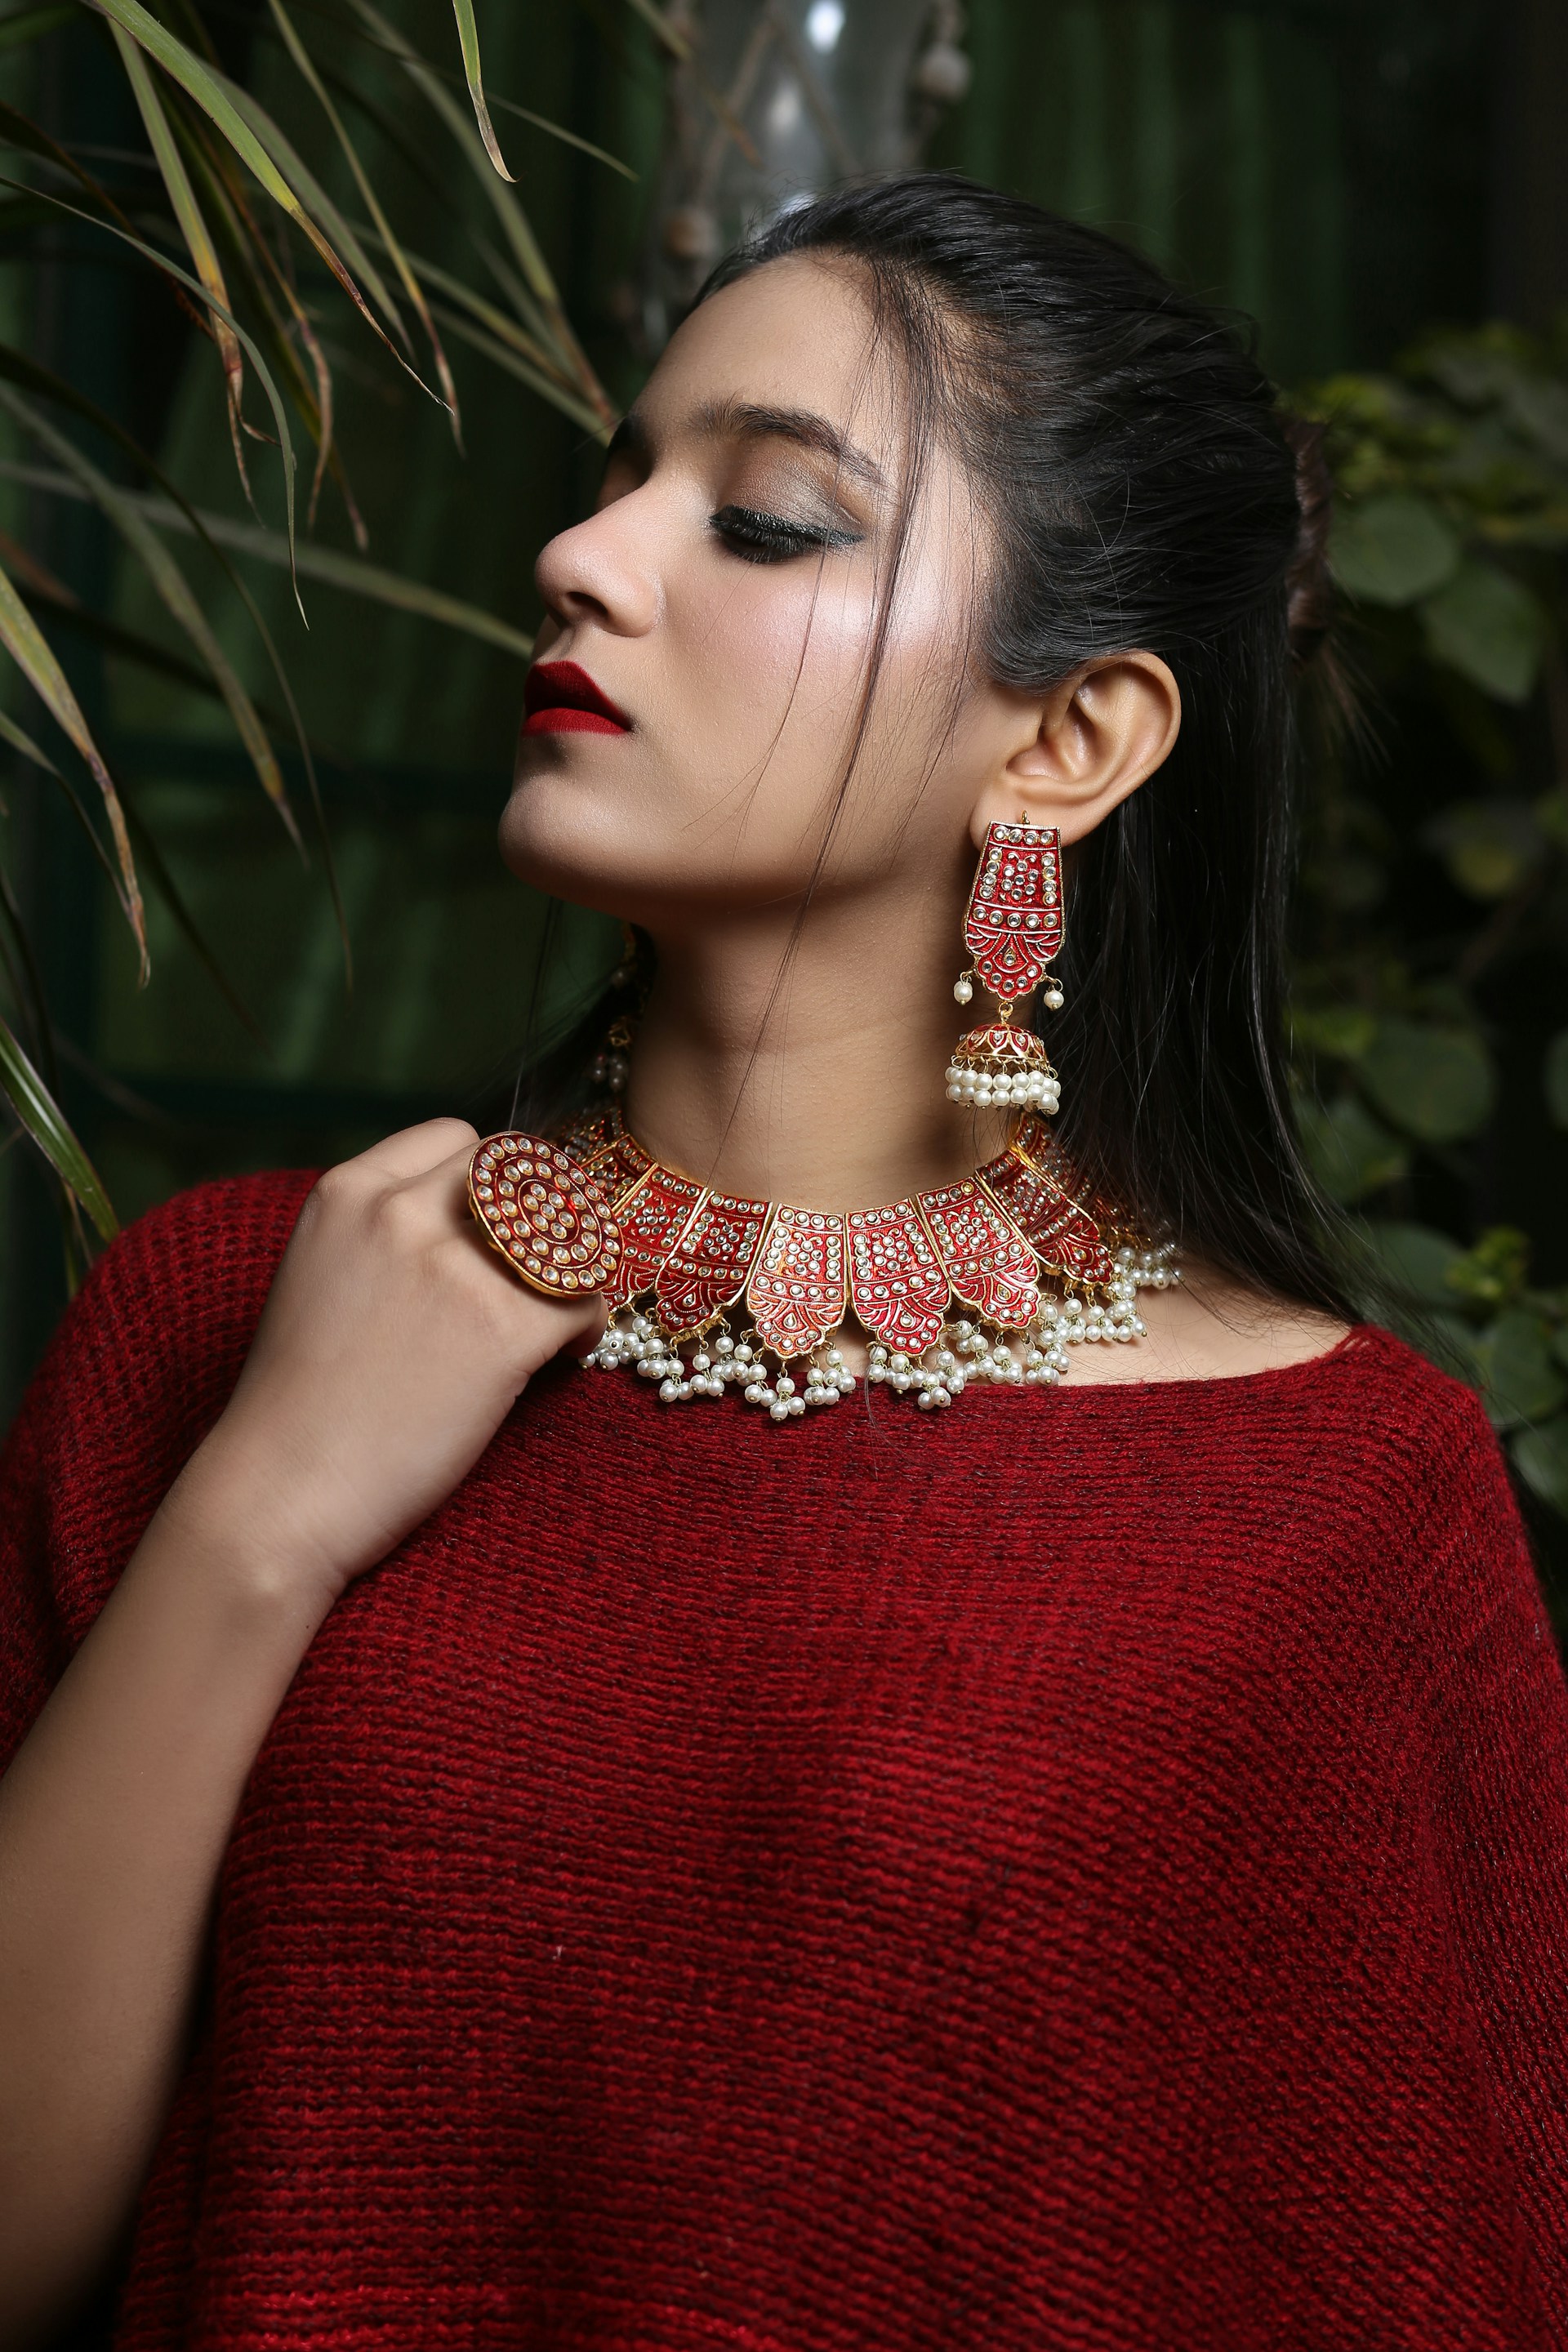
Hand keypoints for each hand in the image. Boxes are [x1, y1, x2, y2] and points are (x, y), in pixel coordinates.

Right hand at [160, 1120, 603, 1605]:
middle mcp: (400, 1212)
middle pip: (523, 1172)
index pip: (457, 1139)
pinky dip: (585, 1330)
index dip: (491, 1184)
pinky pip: (583, 1303)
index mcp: (347, 1191)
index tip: (497, 1232)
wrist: (278, 1495)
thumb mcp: (319, 1276)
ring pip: (566, 1234)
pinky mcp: (501, 1331)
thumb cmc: (297, 1406)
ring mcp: (453, 1268)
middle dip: (543, 1218)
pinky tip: (560, 1360)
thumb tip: (464, 1224)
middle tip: (544, 1271)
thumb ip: (379, 1234)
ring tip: (557, 1317)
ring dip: (575, 1270)